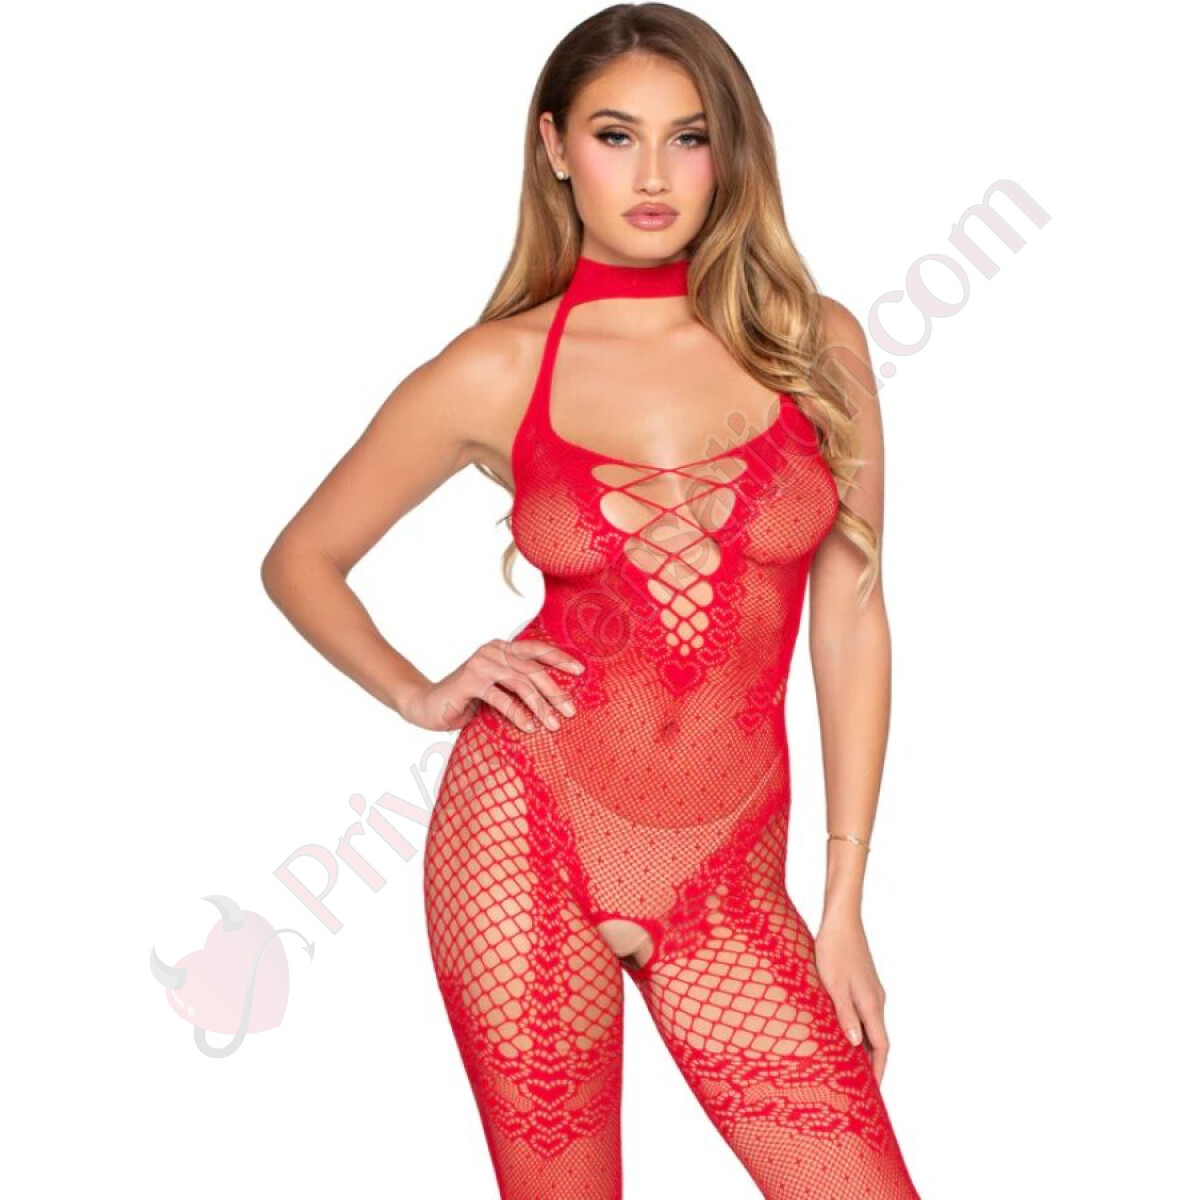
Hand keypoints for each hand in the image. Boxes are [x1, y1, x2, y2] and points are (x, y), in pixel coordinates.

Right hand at [402, 636, 584, 732]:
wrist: (428, 706)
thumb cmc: (467, 700)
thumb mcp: (498, 689)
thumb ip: (519, 685)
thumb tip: (555, 698)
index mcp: (502, 648)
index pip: (536, 649)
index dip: (559, 658)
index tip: (580, 671)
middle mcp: (492, 651)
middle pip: (532, 668)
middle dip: (555, 690)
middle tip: (570, 710)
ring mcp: (481, 664)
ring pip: (520, 682)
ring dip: (540, 704)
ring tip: (553, 724)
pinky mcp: (470, 681)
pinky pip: (501, 697)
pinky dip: (517, 713)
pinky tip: (529, 727)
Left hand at [814, 911, 889, 1085]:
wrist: (841, 919)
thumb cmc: (833, 949)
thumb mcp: (834, 984)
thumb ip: (845, 1014)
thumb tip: (856, 1045)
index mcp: (871, 1004)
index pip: (881, 1046)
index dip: (878, 1070)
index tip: (873, 1093)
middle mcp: (876, 1000)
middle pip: (879, 1040)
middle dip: (873, 1064)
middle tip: (861, 1087)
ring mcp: (871, 990)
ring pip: (872, 1027)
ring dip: (866, 1047)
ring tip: (851, 1066)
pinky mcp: (863, 982)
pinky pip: (866, 1014)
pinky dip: (860, 1030)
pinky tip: (845, 1032)